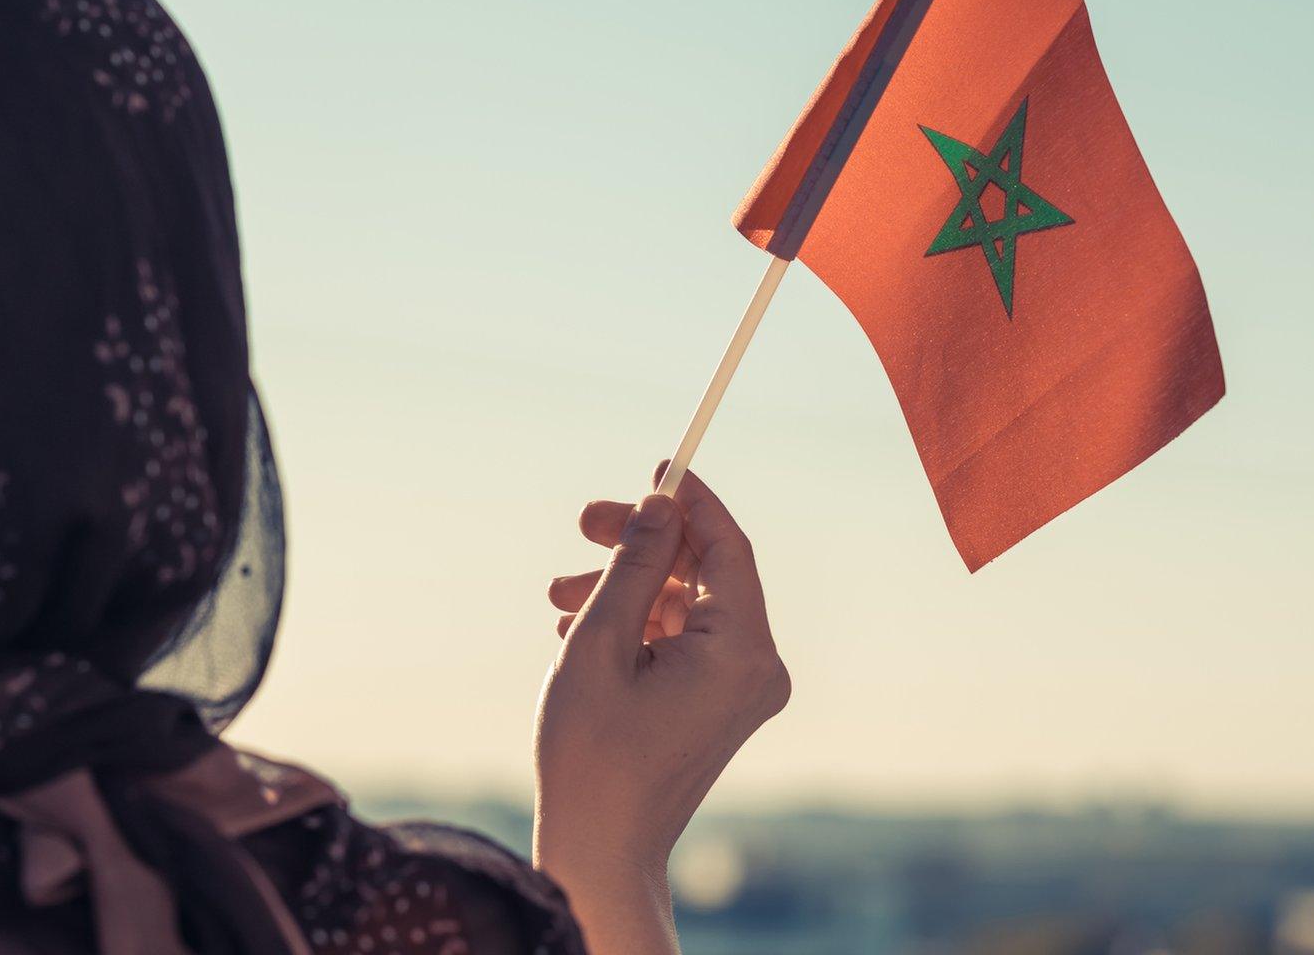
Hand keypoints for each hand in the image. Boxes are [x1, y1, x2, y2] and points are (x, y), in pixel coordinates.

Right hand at [532, 468, 788, 950]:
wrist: (601, 849)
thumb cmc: (593, 752)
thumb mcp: (600, 642)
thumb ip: (634, 565)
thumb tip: (659, 504)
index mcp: (740, 651)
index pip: (726, 547)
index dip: (689, 500)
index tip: (656, 463)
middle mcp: (757, 669)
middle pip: (705, 572)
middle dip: (641, 546)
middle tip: (582, 525)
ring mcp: (742, 692)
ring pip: (687, 606)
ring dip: (625, 589)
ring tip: (556, 597)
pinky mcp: (720, 707)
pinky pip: (685, 641)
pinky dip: (637, 625)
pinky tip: (577, 631)